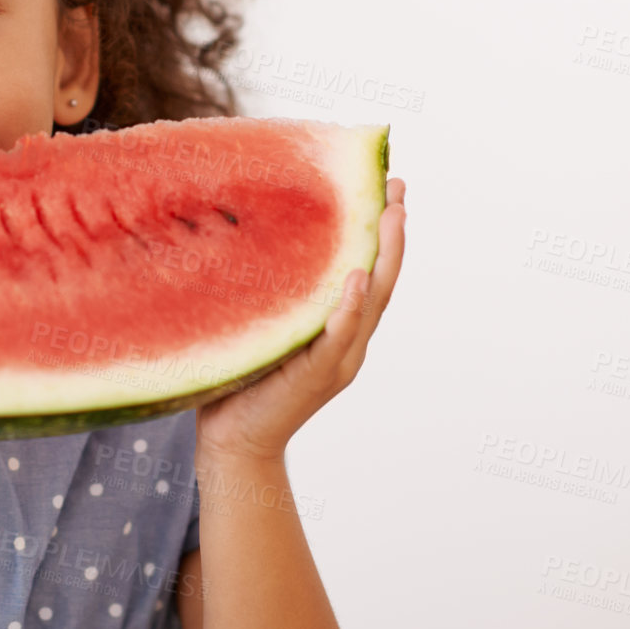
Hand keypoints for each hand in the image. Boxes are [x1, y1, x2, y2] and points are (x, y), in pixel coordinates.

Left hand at [194, 177, 406, 464]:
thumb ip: (274, 291)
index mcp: (337, 328)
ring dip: (383, 258)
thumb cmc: (240, 379)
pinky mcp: (316, 375)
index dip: (380, 231)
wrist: (232, 441)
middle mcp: (346, 342)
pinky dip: (350, 308)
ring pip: (371, 302)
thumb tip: (256, 231)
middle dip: (392, 232)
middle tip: (397, 187)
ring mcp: (337, 360)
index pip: (368, 271)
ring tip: (391, 216)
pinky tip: (356, 278)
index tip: (387, 187)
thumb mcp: (263, 323)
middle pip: (381, 279)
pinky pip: (338, 336)